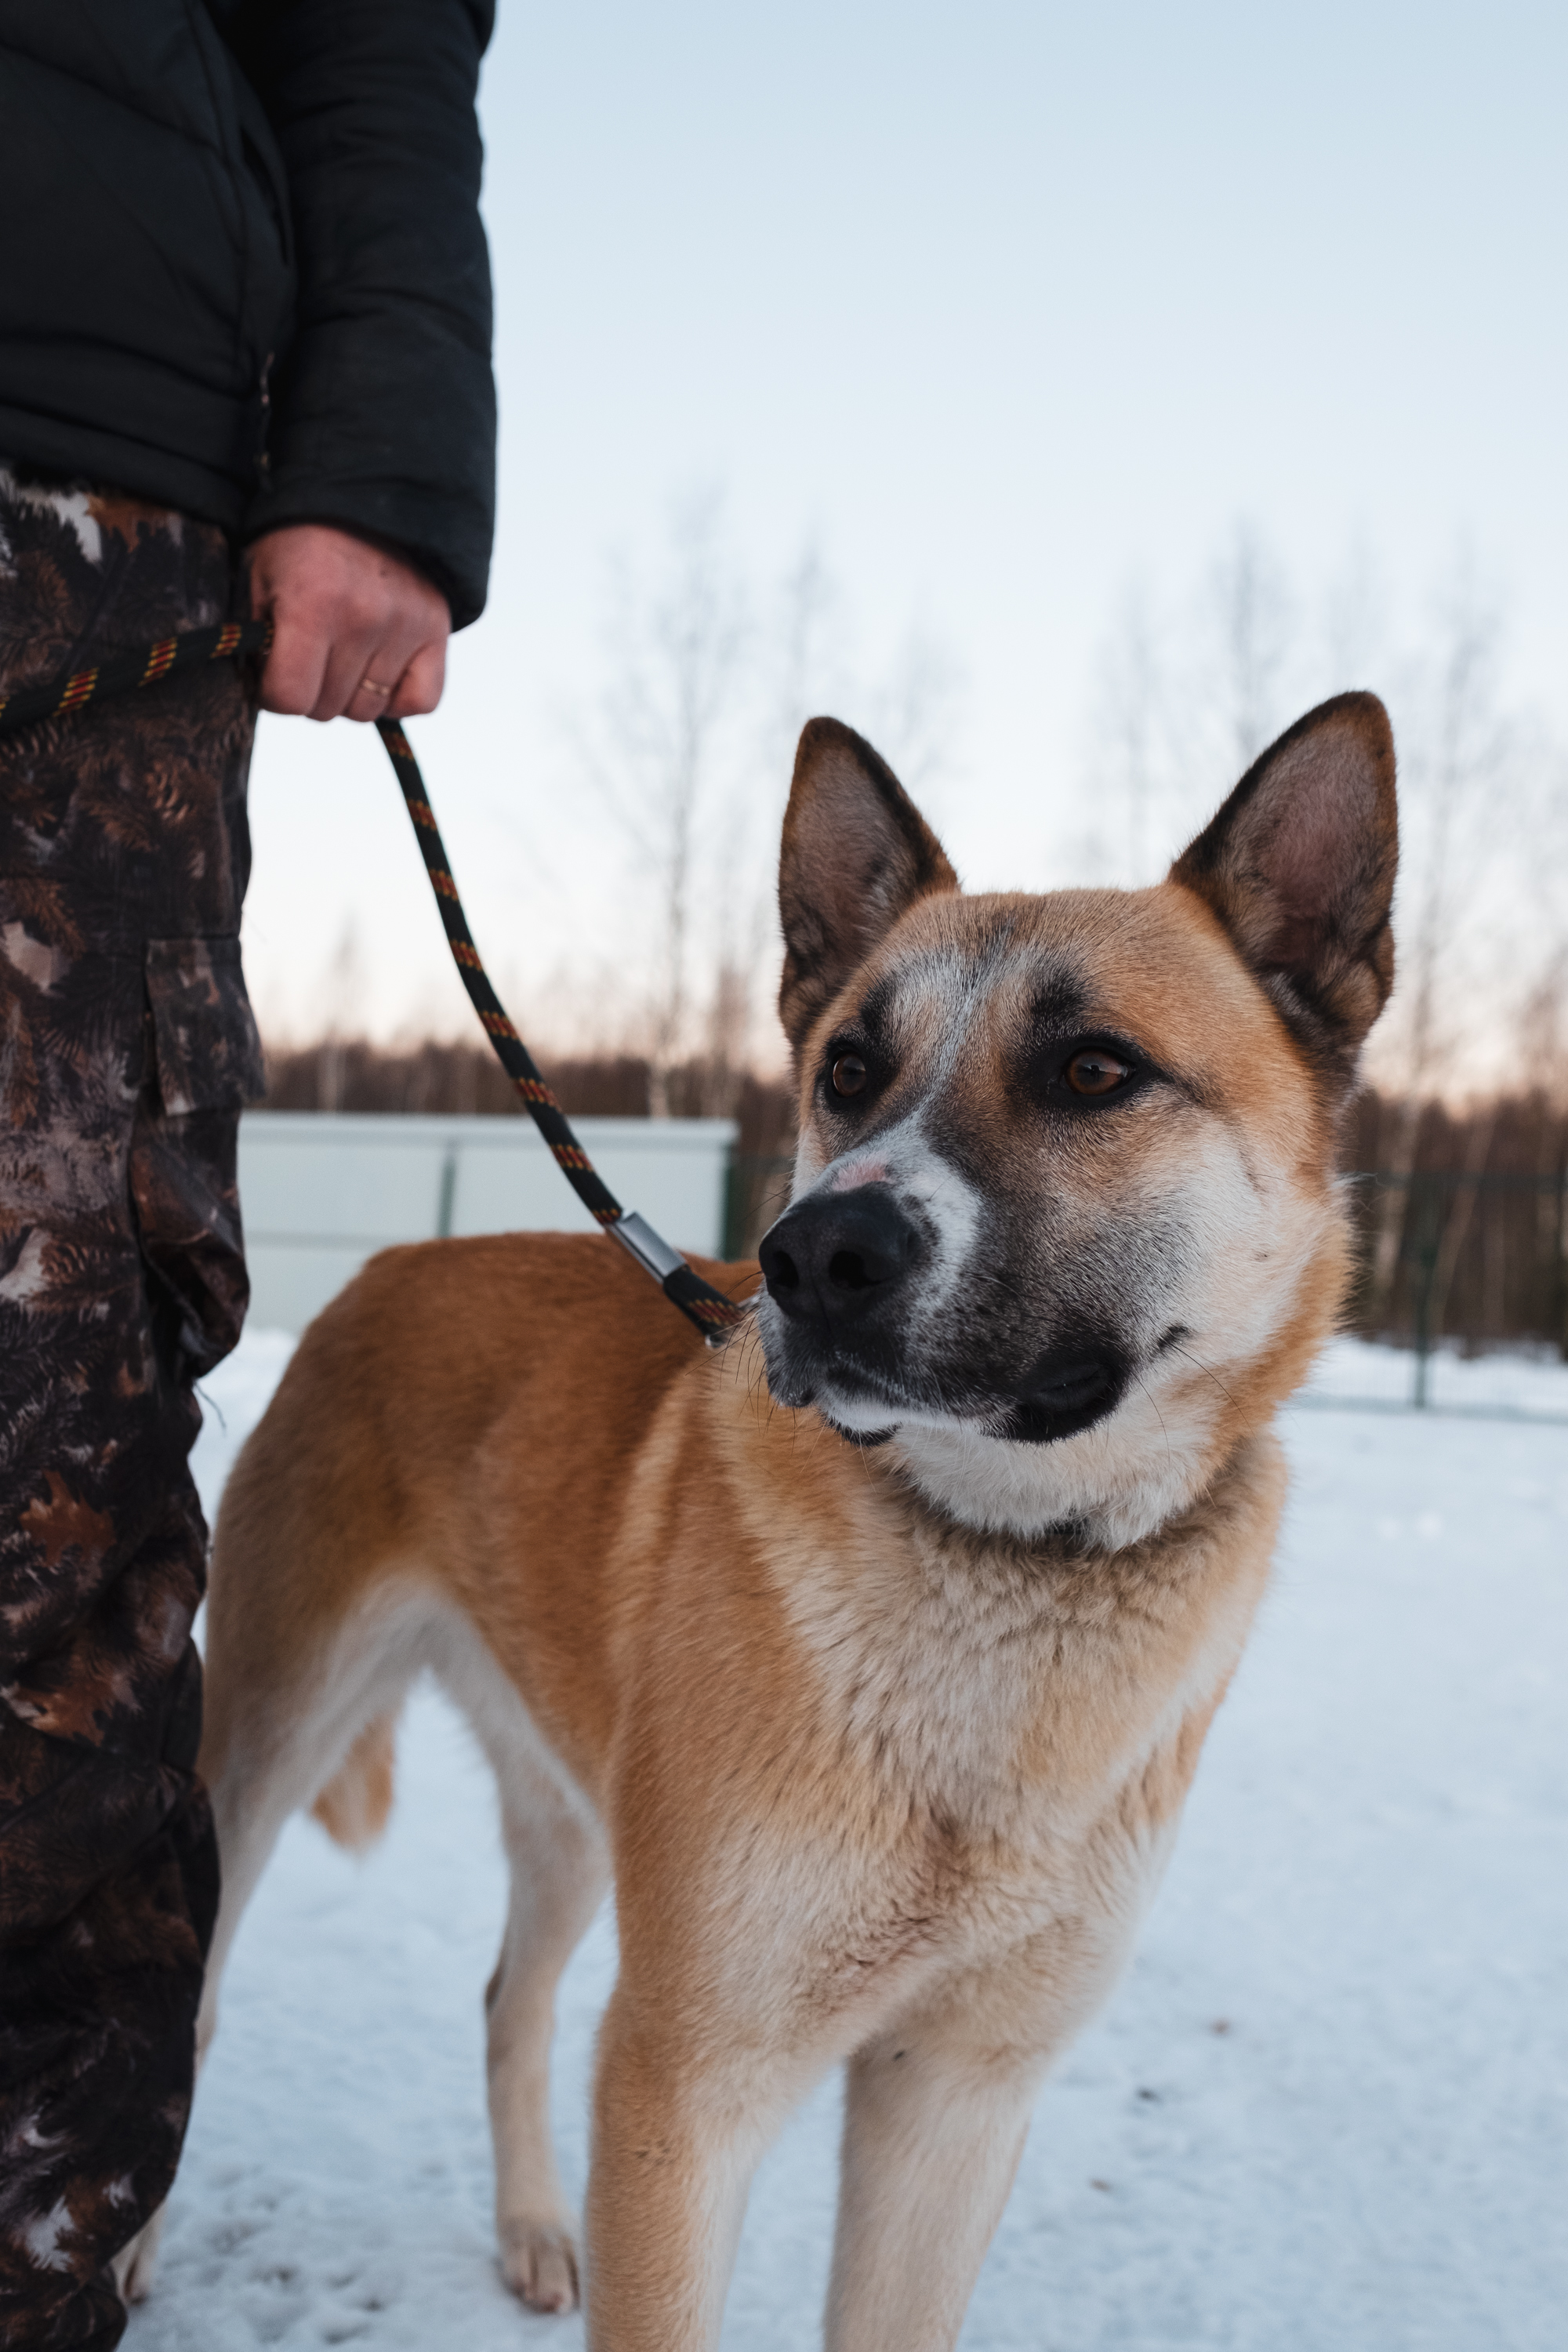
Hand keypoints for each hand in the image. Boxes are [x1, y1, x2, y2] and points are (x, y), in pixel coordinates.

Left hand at [248, 524, 450, 722]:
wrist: (363, 498)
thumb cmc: (300, 543)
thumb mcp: (258, 578)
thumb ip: (254, 638)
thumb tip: (260, 692)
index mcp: (311, 603)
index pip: (290, 698)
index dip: (273, 693)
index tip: (274, 672)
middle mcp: (363, 619)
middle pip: (326, 708)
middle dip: (310, 690)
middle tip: (309, 655)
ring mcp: (404, 628)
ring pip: (367, 710)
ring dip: (349, 693)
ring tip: (343, 653)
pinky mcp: (436, 632)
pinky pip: (419, 702)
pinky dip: (397, 698)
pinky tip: (378, 673)